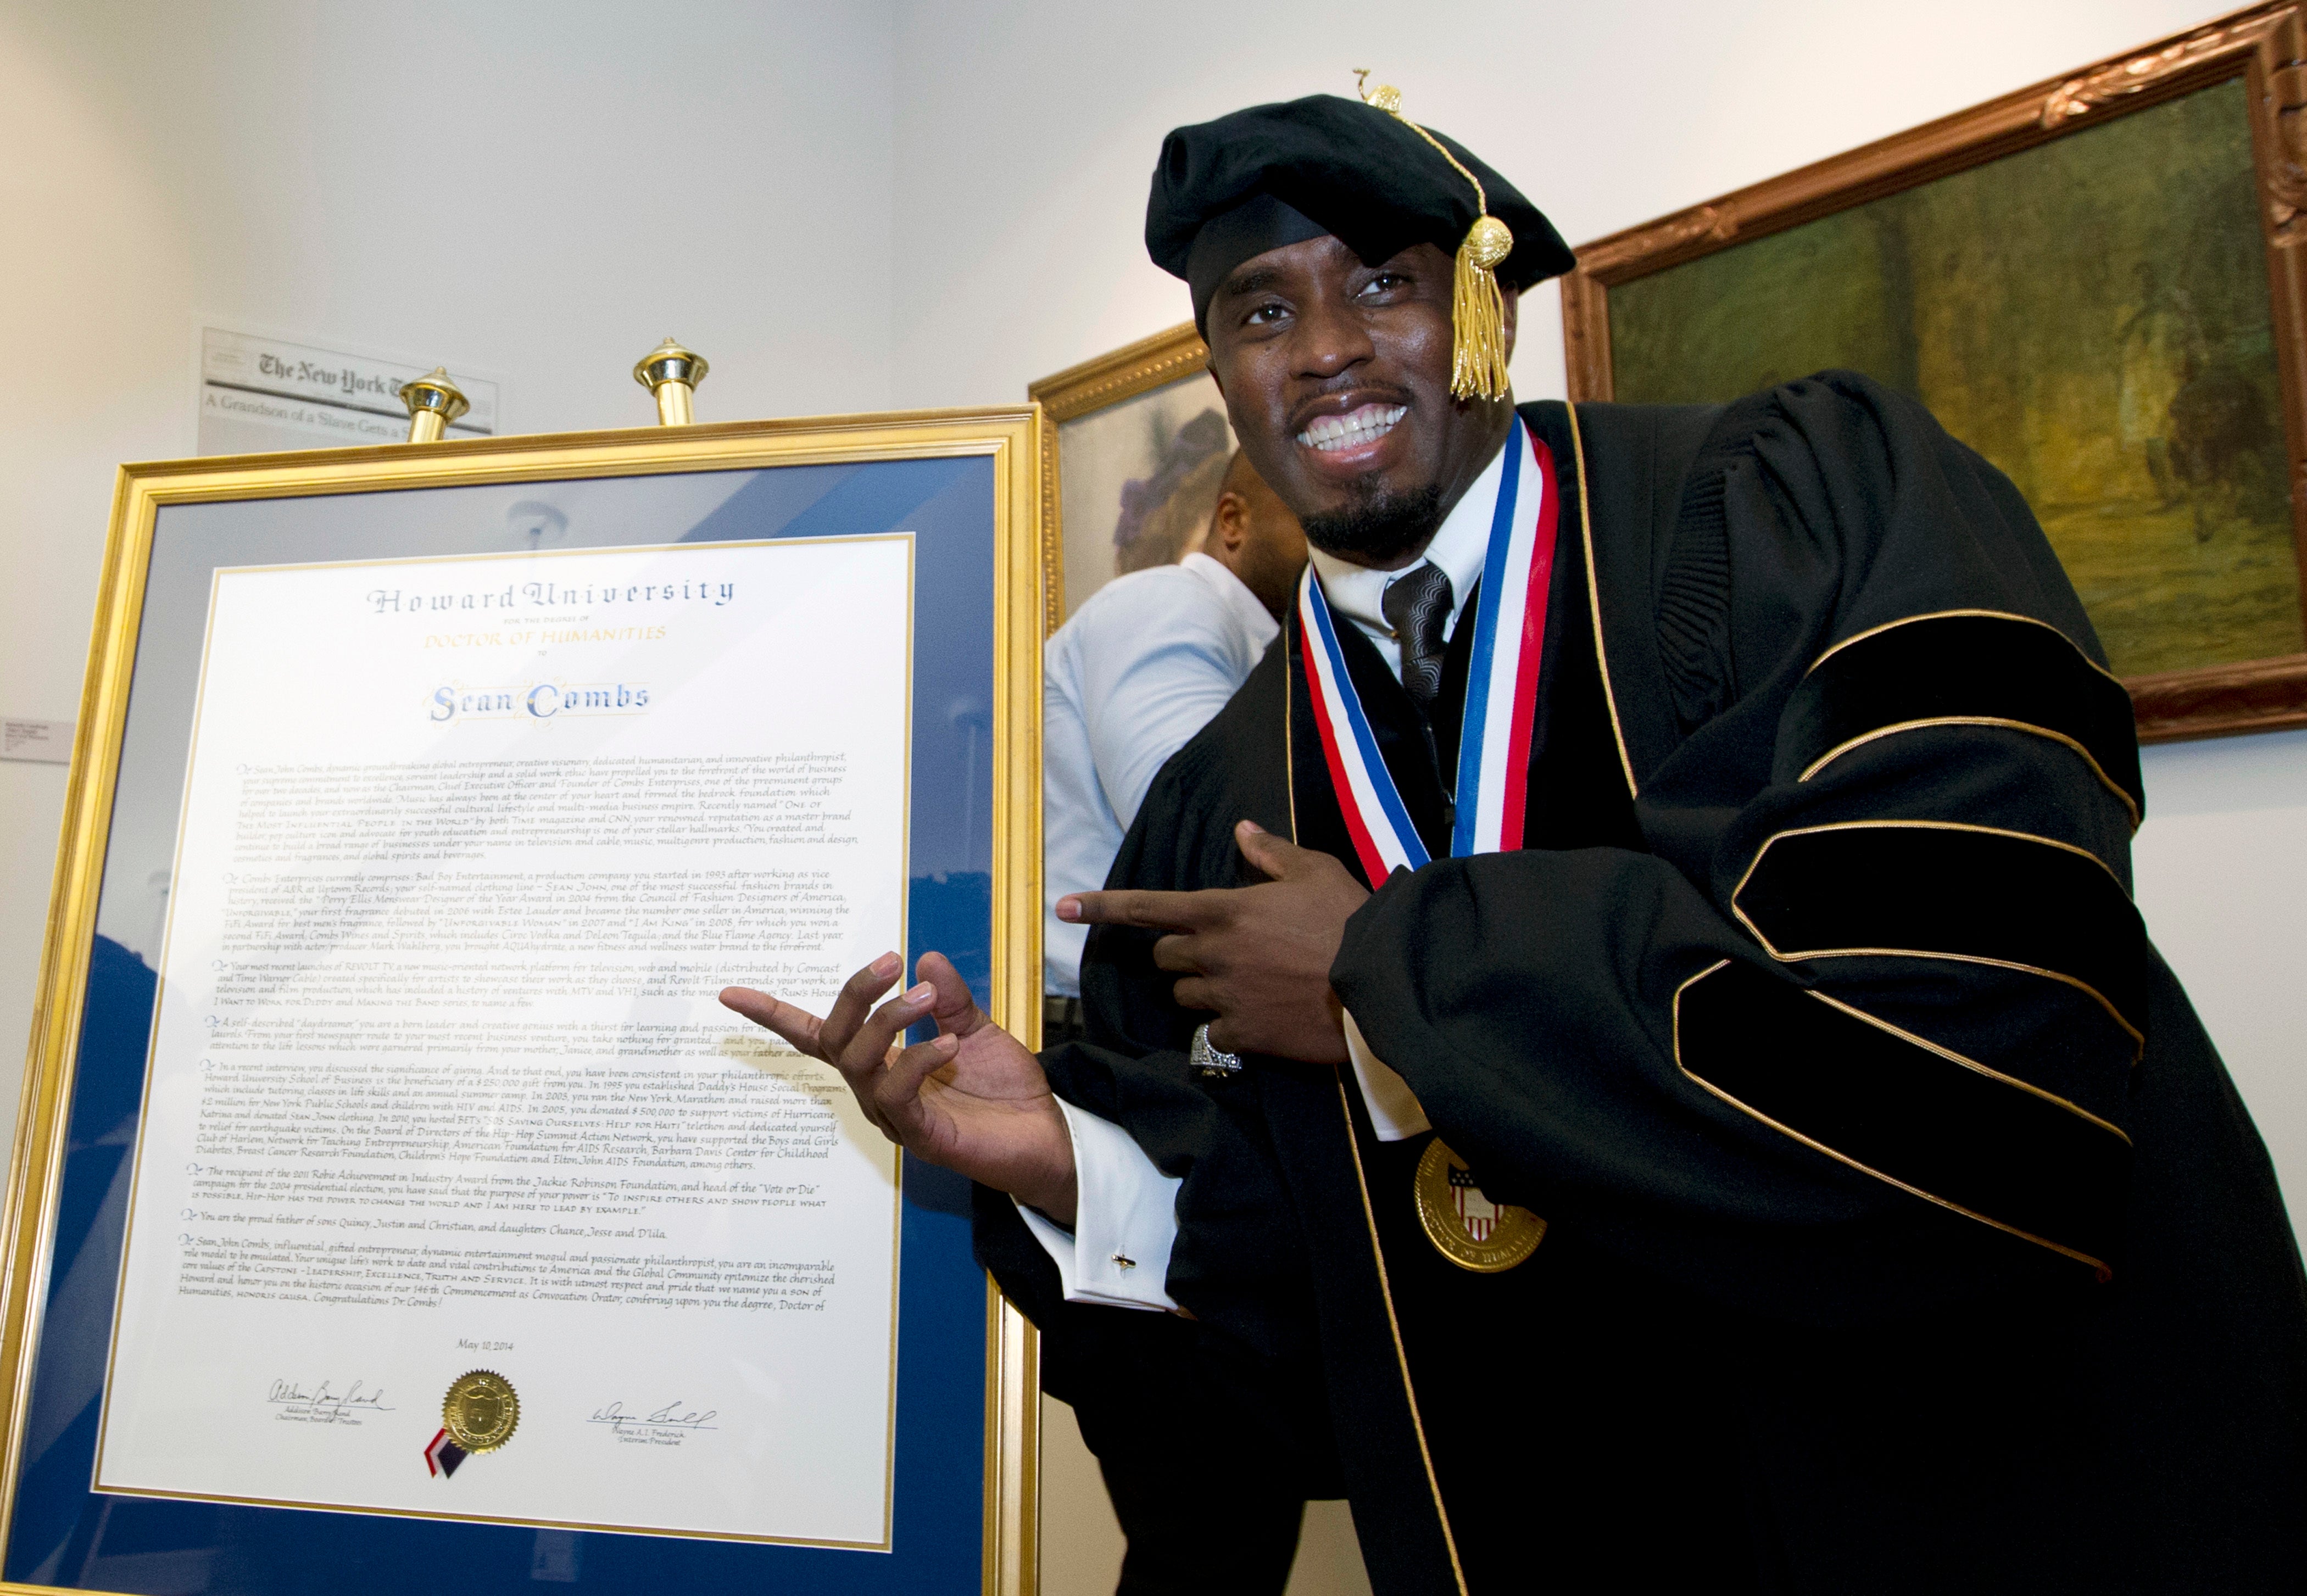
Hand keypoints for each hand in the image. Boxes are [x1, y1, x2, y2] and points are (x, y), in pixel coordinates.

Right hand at [720, 951, 1078, 1224]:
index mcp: (881, 1063)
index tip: (729, 994)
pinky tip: (948, 1044)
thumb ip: (948, 1000)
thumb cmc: (1005, 1090)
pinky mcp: (920, 1137)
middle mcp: (876, 1090)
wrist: (1046, 1138)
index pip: (818, 1036)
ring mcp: (895, 1116)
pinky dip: (918, 1060)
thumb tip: (924, 958)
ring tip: (927, 998)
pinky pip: (898, 1093)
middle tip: (890, 960)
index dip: (774, 1015)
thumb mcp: (976, 1030)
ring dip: (890, 1021)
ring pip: (861, 1062)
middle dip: (855, 994)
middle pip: (835, 1039)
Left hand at [1059, 820, 1368, 1063]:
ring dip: (1202, 990)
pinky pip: (1214, 1034)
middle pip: (1164, 956)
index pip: (1147, 907)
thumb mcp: (1315, 871)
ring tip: (1247, 984)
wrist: (1382, 983)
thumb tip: (1242, 831)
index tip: (1063, 906)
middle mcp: (1214, 954)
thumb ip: (1270, 853)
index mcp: (1224, 909)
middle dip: (1181, 954)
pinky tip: (1262, 1018)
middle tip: (1221, 952)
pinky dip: (1229, 1028)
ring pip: (1184, 997)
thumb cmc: (1350, 920)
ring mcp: (1225, 997)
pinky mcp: (1243, 1036)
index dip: (1101, 906)